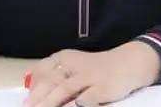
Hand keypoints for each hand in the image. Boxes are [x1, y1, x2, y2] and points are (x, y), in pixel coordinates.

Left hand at [24, 42, 160, 106]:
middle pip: (50, 82)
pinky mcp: (102, 88)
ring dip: (49, 103)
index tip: (28, 102)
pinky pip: (84, 100)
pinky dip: (74, 106)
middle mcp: (76, 65)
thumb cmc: (99, 70)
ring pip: (64, 90)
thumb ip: (56, 80)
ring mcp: (90, 76)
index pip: (42, 71)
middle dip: (37, 99)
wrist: (132, 63)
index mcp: (65, 58)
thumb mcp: (76, 68)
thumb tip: (32, 99)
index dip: (33, 89)